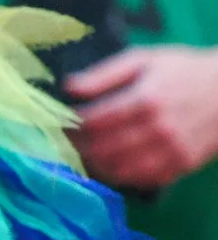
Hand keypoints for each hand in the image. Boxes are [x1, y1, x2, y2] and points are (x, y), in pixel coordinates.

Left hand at [70, 46, 217, 189]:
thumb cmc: (183, 70)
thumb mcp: (143, 59)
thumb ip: (103, 74)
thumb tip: (68, 87)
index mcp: (145, 99)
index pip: (94, 122)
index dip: (70, 126)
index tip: (55, 123)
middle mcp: (159, 129)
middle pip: (103, 149)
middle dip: (77, 148)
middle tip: (62, 144)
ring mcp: (173, 151)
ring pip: (121, 170)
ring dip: (95, 166)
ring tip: (80, 157)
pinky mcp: (184, 165)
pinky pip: (144, 179)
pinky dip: (121, 177)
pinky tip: (108, 166)